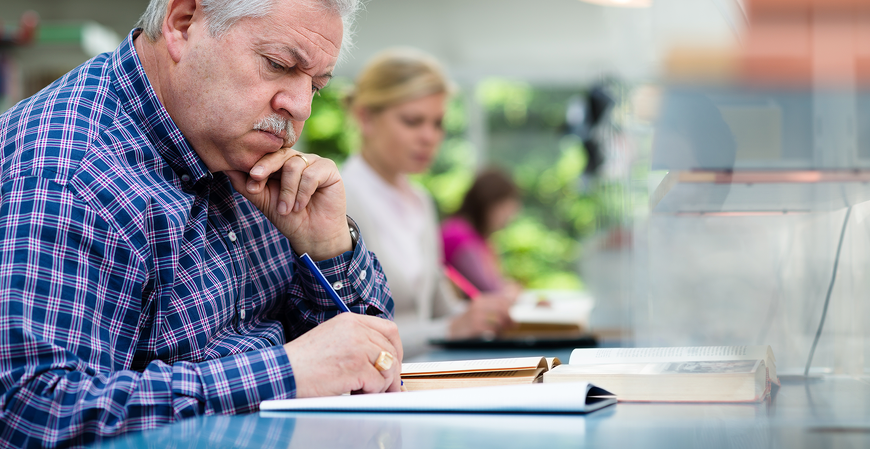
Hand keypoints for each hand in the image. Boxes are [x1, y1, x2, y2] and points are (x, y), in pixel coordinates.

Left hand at [225, 148, 351, 260]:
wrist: (313, 235)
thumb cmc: (289, 218)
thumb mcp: (264, 202)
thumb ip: (247, 186)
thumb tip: (226, 169)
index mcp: (281, 164)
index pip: (267, 155)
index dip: (257, 166)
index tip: (251, 183)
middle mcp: (297, 159)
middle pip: (280, 153)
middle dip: (266, 167)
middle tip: (256, 179)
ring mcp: (314, 163)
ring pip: (294, 165)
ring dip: (287, 191)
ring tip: (286, 209)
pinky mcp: (329, 169)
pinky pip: (311, 174)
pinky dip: (303, 192)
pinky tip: (300, 206)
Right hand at [284, 313, 403, 397]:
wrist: (284, 372)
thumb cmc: (304, 361)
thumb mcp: (333, 338)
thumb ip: (358, 342)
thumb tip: (384, 360)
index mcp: (350, 320)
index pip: (389, 329)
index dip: (396, 349)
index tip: (393, 363)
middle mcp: (356, 330)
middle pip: (392, 350)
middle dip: (392, 372)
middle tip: (386, 386)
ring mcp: (357, 347)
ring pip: (388, 368)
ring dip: (380, 384)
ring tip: (363, 389)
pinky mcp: (356, 367)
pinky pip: (378, 383)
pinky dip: (370, 392)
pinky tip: (354, 392)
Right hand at [448, 292, 514, 339]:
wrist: (453, 330)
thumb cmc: (471, 321)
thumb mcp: (481, 310)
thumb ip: (495, 307)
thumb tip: (515, 301)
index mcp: (482, 299)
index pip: (503, 300)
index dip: (512, 308)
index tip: (514, 316)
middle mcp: (479, 305)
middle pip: (503, 309)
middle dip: (510, 318)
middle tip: (513, 325)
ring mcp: (477, 316)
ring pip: (500, 319)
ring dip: (505, 326)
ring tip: (503, 330)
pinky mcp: (476, 327)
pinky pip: (493, 329)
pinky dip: (497, 333)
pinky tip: (495, 334)